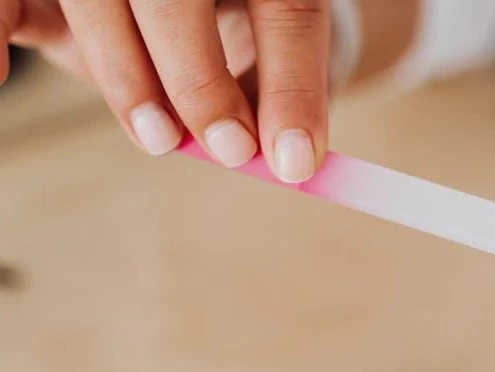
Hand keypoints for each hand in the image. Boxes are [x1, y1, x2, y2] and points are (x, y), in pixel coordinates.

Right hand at [0, 0, 328, 181]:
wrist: (187, 3)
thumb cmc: (230, 26)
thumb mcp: (262, 53)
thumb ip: (272, 94)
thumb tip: (291, 161)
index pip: (284, 8)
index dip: (292, 86)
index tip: (296, 161)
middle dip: (203, 81)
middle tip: (231, 150)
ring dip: (127, 77)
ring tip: (160, 138)